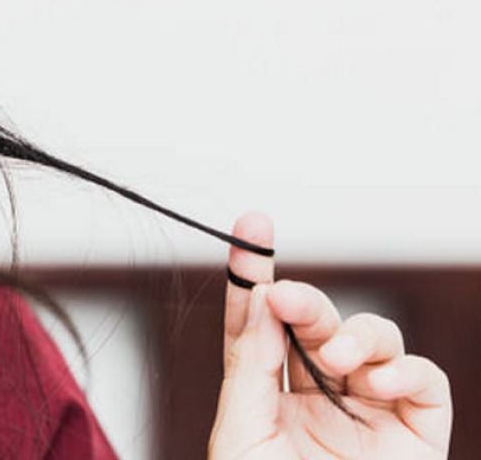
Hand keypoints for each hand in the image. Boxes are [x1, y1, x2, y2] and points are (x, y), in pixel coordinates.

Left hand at [208, 213, 451, 458]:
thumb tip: (258, 302)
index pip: (259, 326)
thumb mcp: (241, 434)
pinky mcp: (415, 431)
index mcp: (268, 397)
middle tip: (284, 293)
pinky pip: (422, 379)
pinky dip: (402, 368)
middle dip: (303, 301)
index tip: (251, 229)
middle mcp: (318, 396)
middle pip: (313, 324)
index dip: (254, 277)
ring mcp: (368, 410)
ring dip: (353, 334)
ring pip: (372, 338)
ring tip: (334, 359)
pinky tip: (372, 382)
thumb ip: (250, 367)